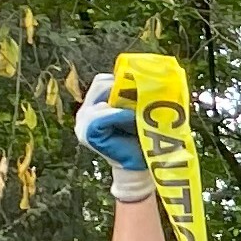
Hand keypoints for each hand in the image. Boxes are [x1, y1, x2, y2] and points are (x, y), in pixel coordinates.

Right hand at [73, 71, 151, 196]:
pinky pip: (103, 115)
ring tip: (140, 110)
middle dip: (125, 87)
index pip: (106, 80)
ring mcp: (83, 122)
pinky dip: (120, 114)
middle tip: (145, 94)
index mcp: (97, 103)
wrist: (141, 166)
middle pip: (102, 83)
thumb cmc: (143, 138)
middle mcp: (86, 111)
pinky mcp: (87, 133)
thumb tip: (157, 74)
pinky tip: (132, 118)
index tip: (145, 84)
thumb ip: (139, 95)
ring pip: (103, 97)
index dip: (125, 80)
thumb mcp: (140, 111)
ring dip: (125, 102)